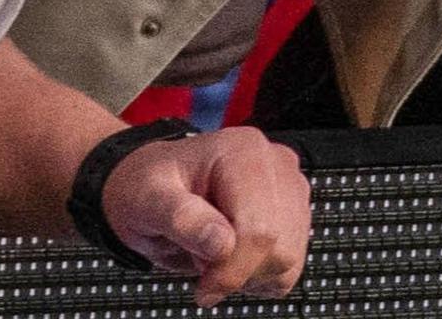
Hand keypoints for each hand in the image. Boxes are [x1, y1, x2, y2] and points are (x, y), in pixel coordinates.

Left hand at [105, 124, 311, 305]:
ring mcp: (289, 189)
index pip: (258, 227)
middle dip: (237, 270)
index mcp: (241, 152)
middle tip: (200, 262)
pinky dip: (260, 274)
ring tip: (213, 253)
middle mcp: (275, 165)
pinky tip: (232, 256)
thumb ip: (181, 218)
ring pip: (289, 258)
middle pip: (280, 246)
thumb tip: (222, 244)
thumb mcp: (146, 199)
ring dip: (248, 273)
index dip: (232, 270)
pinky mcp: (294, 214)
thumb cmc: (148, 187)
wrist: (154, 188)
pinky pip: (291, 265)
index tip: (203, 289)